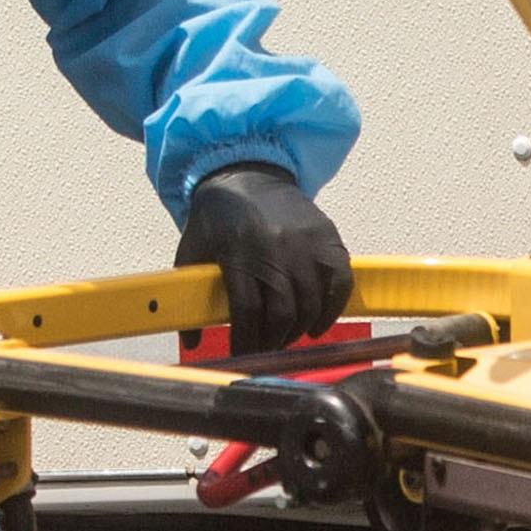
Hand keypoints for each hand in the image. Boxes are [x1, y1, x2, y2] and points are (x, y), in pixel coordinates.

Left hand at [174, 163, 350, 355]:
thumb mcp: (192, 251)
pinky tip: (317, 324)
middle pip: (283, 312)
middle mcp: (275, 247)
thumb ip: (190, 295)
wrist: (246, 175)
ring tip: (289, 337)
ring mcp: (306, 242)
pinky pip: (340, 283)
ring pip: (311, 303)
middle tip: (268, 349)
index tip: (244, 354)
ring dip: (300, 330)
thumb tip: (191, 342)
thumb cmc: (217, 219)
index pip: (248, 310)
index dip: (247, 340)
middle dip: (274, 340)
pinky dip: (332, 309)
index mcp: (238, 252)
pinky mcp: (327, 237)